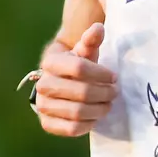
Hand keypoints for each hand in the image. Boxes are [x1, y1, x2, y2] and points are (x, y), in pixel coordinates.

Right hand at [33, 22, 116, 137]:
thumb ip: (91, 40)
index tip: (113, 77)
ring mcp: (43, 106)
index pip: (79, 68)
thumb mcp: (85, 51)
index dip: (101, 74)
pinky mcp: (47, 123)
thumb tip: (98, 28)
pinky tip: (95, 117)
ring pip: (78, 112)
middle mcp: (43, 85)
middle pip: (81, 92)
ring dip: (99, 109)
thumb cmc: (77, 65)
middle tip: (114, 92)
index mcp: (51, 63)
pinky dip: (88, 124)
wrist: (60, 83)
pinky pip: (71, 128)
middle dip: (104, 93)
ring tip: (108, 104)